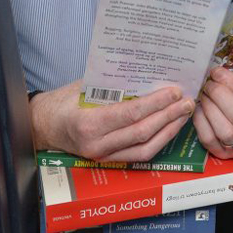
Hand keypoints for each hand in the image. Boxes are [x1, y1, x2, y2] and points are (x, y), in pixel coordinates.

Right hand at [29, 80, 194, 160]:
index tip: (174, 91)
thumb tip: (148, 72)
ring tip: (184, 114)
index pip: (130, 114)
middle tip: (187, 101)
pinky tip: (171, 127)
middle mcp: (97, 144)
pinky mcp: (109, 160)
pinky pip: (140, 154)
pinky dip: (159, 141)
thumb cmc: (65, 101)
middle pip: (142, 132)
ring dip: (169, 130)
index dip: (156, 103)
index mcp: (88, 123)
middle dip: (169, 116)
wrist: (44, 126)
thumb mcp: (85, 86)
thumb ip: (113, 84)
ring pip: (145, 148)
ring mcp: (103, 156)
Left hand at [193, 67, 232, 158]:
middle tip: (208, 84)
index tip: (217, 72)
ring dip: (209, 108)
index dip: (230, 83)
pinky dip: (201, 121)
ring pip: (223, 130)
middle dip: (218, 95)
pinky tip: (200, 109)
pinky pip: (208, 139)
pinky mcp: (223, 154)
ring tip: (204, 95)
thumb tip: (217, 74)